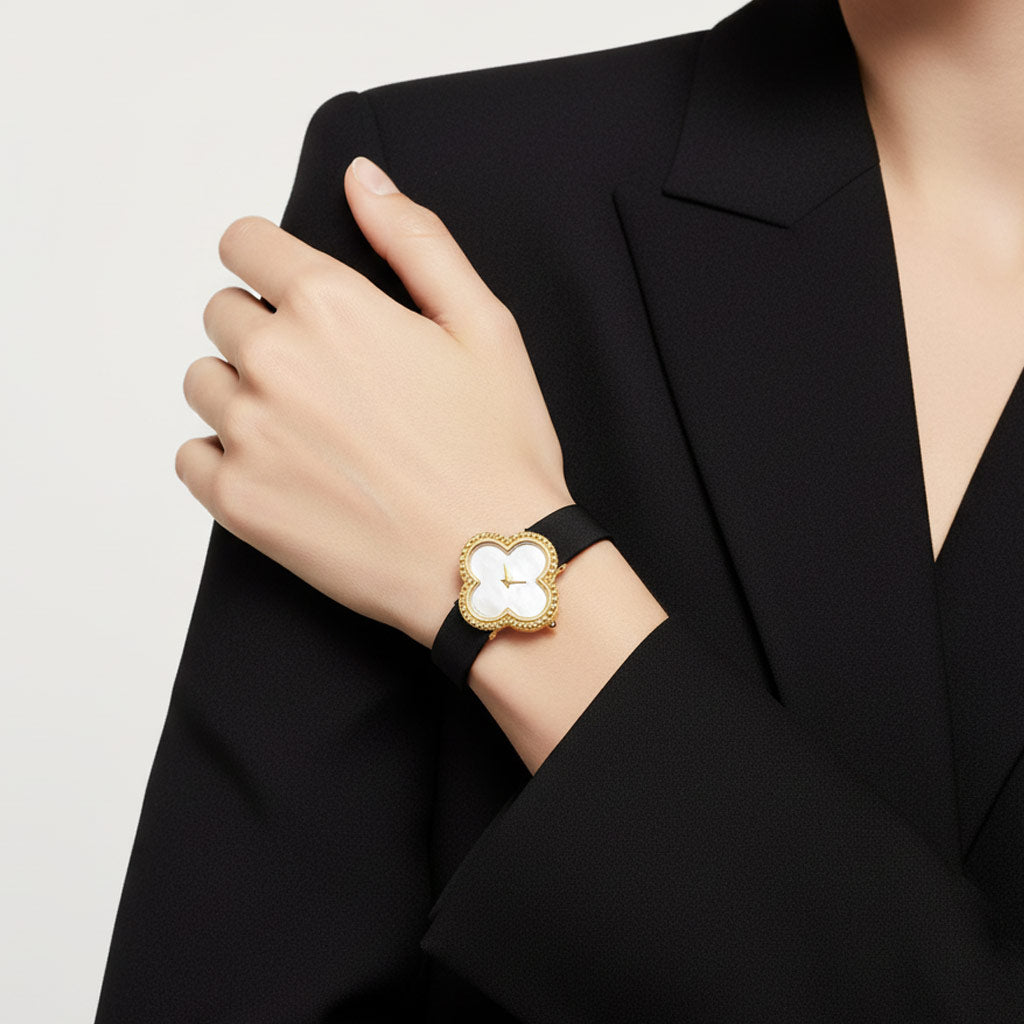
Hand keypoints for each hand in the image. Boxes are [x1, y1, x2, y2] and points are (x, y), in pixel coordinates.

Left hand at [175, 156, 572, 648]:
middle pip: (223, 313)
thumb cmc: (496, 450)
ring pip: (205, 382)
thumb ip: (415, 239)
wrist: (489, 561)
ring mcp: (250, 434)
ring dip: (244, 392)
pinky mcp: (238, 502)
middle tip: (328, 378)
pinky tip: (284, 470)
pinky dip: (225, 456)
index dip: (269, 260)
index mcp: (332, 305)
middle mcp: (276, 361)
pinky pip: (193, 455)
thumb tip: (363, 179)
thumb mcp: (484, 324)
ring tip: (310, 430)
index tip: (290, 289)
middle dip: (265, 330)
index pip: (244, 243)